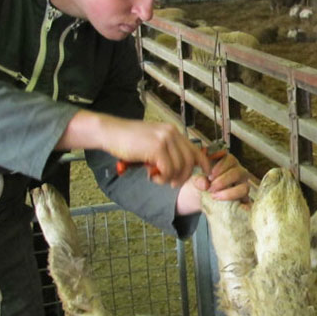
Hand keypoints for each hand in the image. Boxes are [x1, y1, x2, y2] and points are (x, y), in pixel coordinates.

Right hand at [61, 111, 206, 186]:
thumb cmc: (128, 140)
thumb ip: (168, 151)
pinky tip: (153, 177)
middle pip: (190, 160)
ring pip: (180, 166)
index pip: (195, 149)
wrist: (110, 132)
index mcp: (173, 131)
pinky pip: (169, 169)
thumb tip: (182, 169)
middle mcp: (172, 133)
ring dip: (170, 178)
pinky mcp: (157, 147)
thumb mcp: (153, 142)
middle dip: (184, 176)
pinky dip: (163, 178)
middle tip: (173, 184)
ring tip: (158, 179)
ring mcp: (165, 139)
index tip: (206, 176)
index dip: (204, 164)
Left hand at [179, 152, 250, 212]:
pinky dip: (240, 205)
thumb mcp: (197, 181)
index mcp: (228, 164)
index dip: (221, 166)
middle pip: (238, 173)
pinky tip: (226, 205)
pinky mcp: (244, 201)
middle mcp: (239, 174)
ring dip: (229, 193)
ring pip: (244, 188)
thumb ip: (198, 180)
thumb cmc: (204, 185)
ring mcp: (243, 187)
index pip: (231, 159)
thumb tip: (205, 184)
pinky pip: (247, 203)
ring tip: (215, 196)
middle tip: (211, 188)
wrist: (205, 199)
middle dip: (223, 181)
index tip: (210, 175)